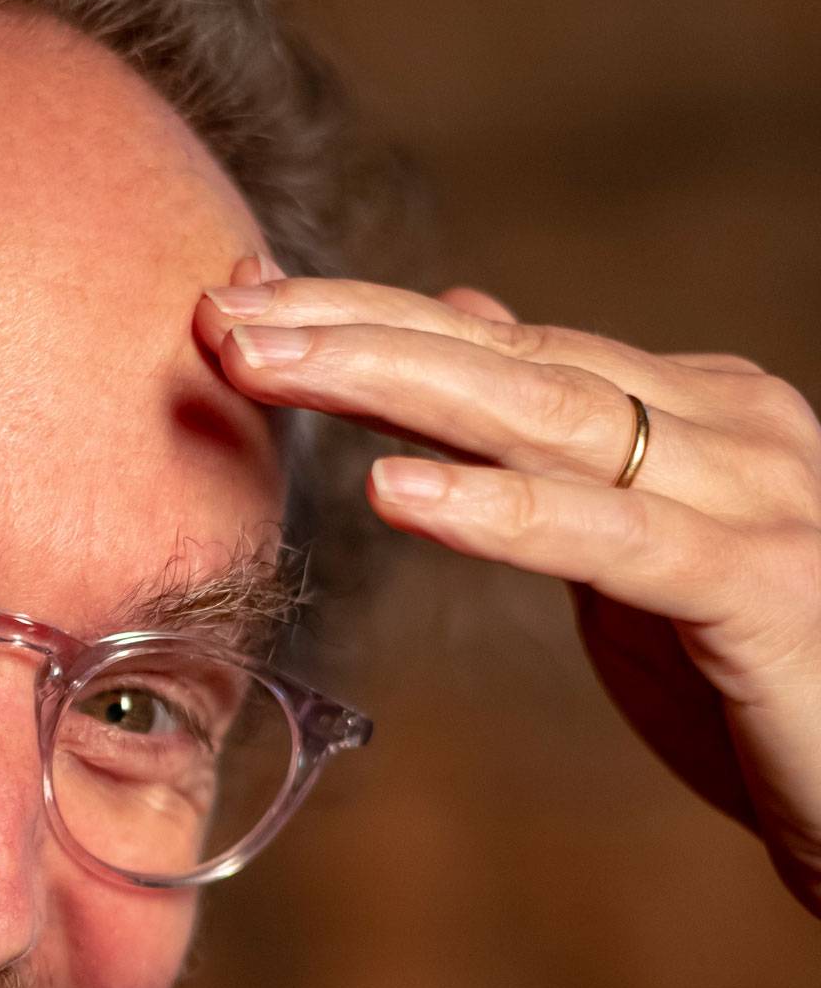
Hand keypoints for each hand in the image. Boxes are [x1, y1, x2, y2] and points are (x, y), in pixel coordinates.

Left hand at [197, 261, 820, 915]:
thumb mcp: (638, 554)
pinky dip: (500, 510)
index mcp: (697, 412)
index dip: (368, 317)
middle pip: (510, 357)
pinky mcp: (759, 591)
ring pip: (549, 416)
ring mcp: (753, 499)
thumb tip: (463, 325)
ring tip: (267, 365)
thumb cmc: (766, 691)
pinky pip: (612, 538)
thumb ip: (554, 447)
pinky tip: (396, 492)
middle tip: (220, 313)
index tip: (240, 296)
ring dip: (392, 384)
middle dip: (355, 331)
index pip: (506, 344)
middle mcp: (730, 429)